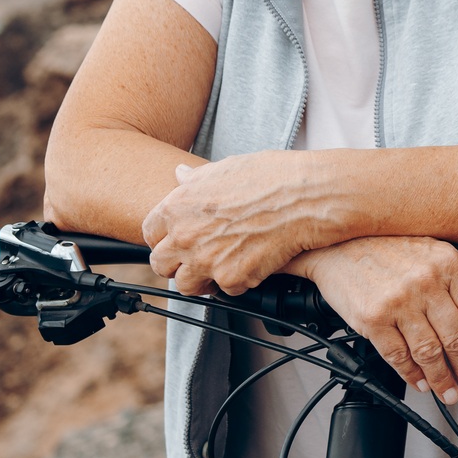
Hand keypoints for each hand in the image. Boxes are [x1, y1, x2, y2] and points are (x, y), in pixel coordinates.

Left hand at [144, 153, 346, 293]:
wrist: (308, 197)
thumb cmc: (273, 177)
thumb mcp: (228, 167)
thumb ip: (197, 178)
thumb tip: (180, 175)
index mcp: (178, 206)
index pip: (149, 232)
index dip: (164, 237)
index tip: (177, 239)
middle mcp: (184, 236)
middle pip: (160, 264)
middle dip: (177, 262)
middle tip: (198, 257)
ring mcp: (206, 260)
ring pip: (186, 285)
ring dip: (202, 279)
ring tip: (222, 267)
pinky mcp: (231, 278)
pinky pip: (225, 290)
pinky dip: (237, 282)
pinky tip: (251, 265)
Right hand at [292, 237, 457, 405]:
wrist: (338, 244)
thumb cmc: (389, 247)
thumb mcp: (436, 252)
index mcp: (447, 264)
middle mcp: (425, 282)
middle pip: (457, 338)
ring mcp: (397, 302)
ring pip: (429, 352)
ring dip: (442, 379)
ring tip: (449, 391)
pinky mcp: (371, 319)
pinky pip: (398, 356)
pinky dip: (412, 375)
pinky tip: (421, 381)